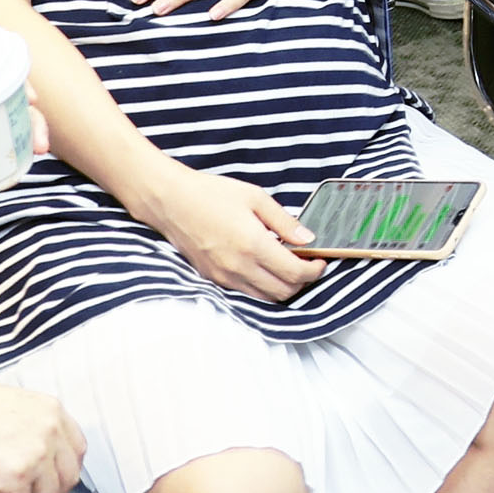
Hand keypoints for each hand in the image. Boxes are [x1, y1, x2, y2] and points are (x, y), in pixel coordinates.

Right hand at [0, 378, 85, 492]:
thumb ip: (32, 428)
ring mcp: (37, 454)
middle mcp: (51, 432)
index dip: (60, 471)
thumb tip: (35, 457)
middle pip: (68, 478)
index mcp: (52, 411)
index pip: (76, 450)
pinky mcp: (17, 476)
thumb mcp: (13, 406)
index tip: (44, 480)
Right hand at [142, 167, 325, 301]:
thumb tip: (308, 239)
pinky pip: (247, 293)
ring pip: (265, 297)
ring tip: (289, 266)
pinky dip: (263, 287)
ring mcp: (224, 277)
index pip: (295, 273)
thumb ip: (284, 221)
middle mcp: (239, 267)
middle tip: (309, 264)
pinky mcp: (214, 279)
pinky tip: (266, 267)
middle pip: (284, 292)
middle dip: (303, 281)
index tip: (321, 260)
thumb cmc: (212, 194)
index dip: (315, 271)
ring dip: (283, 287)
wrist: (172, 202)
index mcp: (253, 245)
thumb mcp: (255, 197)